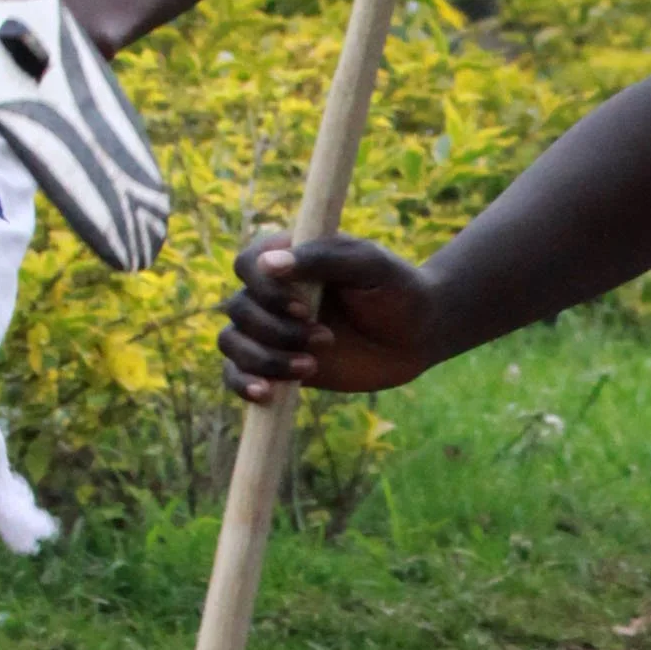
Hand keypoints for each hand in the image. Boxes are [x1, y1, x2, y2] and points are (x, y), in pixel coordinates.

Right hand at [220, 235, 434, 398]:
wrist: (418, 336)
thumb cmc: (398, 291)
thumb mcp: (371, 265)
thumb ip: (324, 258)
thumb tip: (268, 264)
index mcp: (292, 256)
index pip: (248, 264)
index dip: (266, 289)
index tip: (303, 307)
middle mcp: (275, 291)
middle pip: (238, 307)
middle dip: (276, 330)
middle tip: (327, 338)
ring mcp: (272, 329)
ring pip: (232, 342)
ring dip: (264, 358)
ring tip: (310, 366)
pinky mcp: (276, 364)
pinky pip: (236, 373)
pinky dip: (241, 383)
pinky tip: (267, 393)